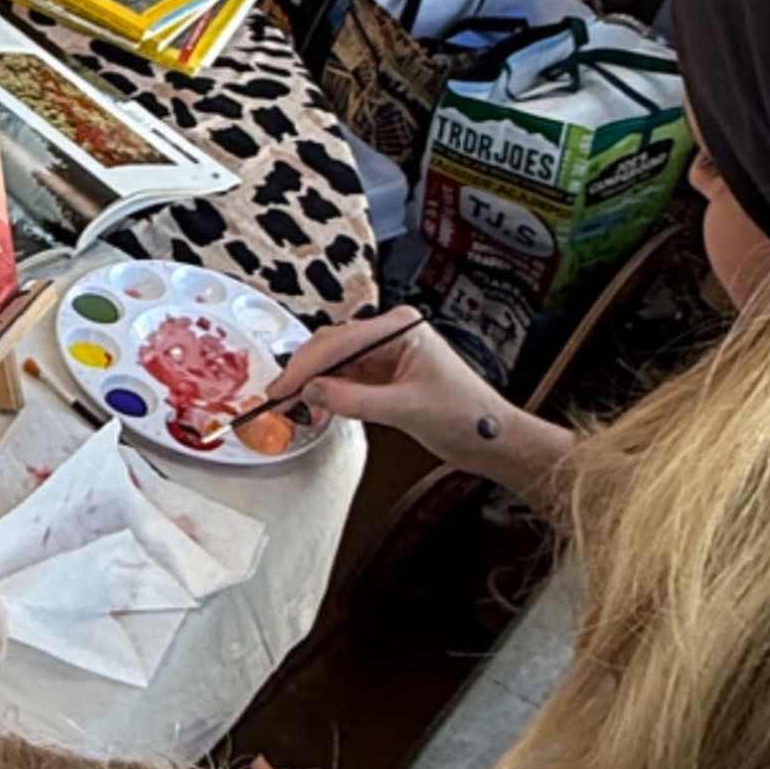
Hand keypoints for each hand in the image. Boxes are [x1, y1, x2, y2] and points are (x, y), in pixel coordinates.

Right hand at [253, 301, 519, 468]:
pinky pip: (347, 378)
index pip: (341, 341)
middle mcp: (392, 334)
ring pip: (336, 363)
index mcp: (402, 328)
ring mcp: (388, 354)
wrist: (493, 441)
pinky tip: (314, 405)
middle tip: (276, 397)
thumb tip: (311, 392)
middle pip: (333, 347)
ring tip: (290, 405)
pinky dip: (328, 392)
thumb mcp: (406, 409)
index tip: (281, 387)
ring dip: (313, 382)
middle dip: (304, 371)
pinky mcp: (385, 376)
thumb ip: (355, 399)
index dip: (306, 365)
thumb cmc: (466, 417)